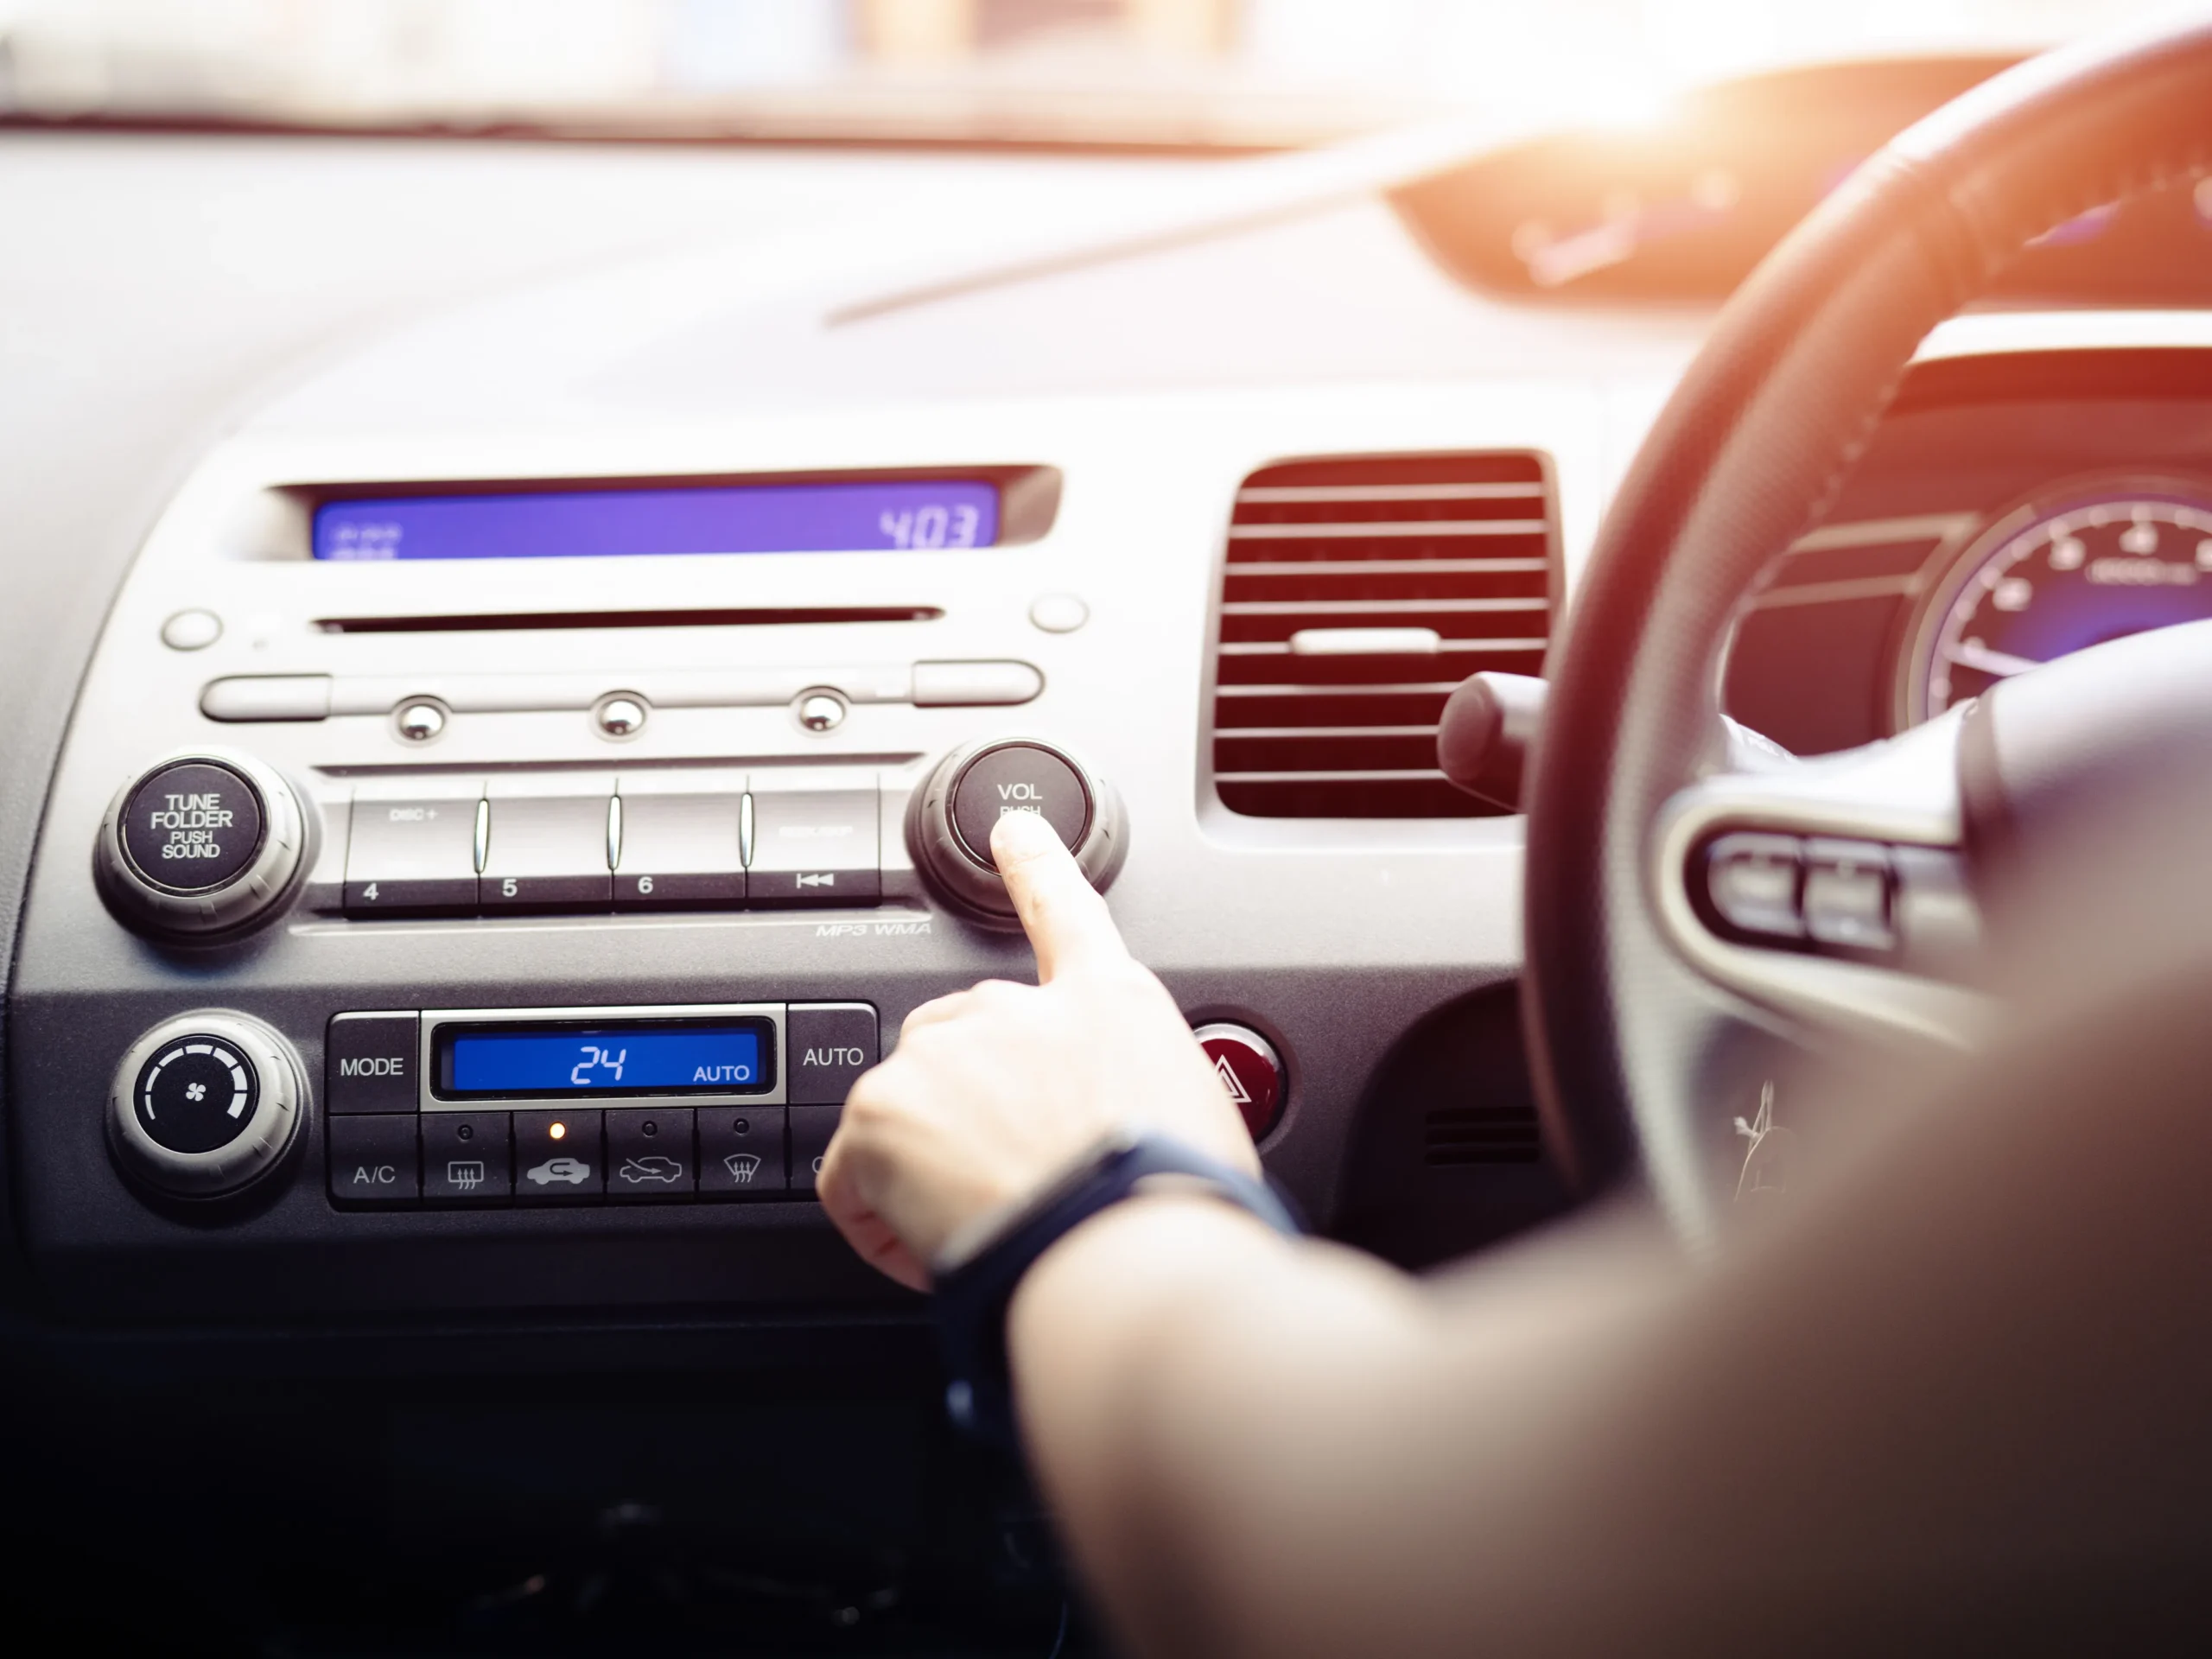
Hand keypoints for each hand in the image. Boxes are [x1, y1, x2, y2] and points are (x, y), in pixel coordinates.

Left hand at [816, 808, 1258, 1290]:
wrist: (1126, 1252)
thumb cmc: (1173, 1204)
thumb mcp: (1195, 1122)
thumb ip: (1138, 1100)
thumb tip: (1113, 1142)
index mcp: (1107, 1002)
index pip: (1064, 910)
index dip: (1034, 866)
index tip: (1012, 830)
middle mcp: (1017, 1009)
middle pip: (960, 1045)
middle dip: (972, 1112)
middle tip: (1017, 1185)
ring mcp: (942, 1053)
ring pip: (909, 1114)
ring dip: (933, 1169)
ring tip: (993, 1225)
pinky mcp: (882, 1110)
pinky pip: (854, 1180)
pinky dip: (881, 1221)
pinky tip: (933, 1246)